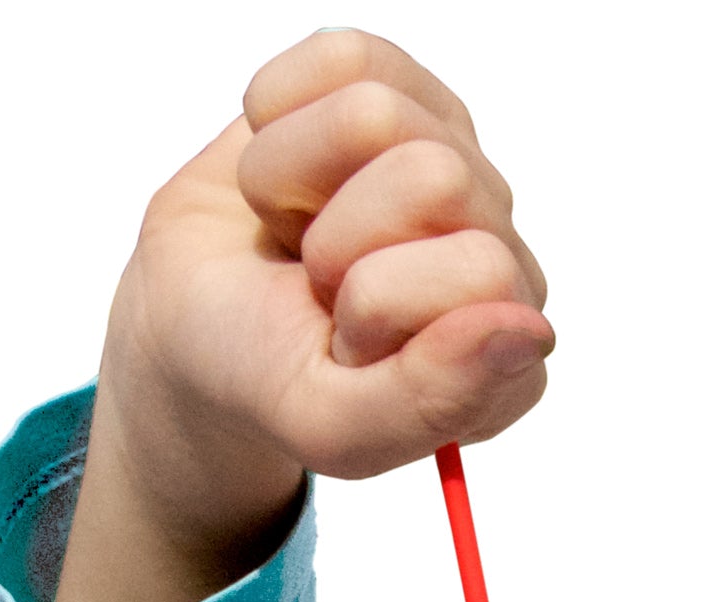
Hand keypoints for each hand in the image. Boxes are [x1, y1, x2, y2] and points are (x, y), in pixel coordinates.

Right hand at [56, 29, 552, 601]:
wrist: (189, 314)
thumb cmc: (265, 372)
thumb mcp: (332, 425)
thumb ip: (431, 400)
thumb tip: (529, 330)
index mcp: (506, 350)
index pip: (481, 271)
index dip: (378, 302)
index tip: (345, 342)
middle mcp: (499, 252)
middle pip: (432, 176)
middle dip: (336, 237)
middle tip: (317, 284)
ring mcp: (453, 163)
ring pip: (374, 113)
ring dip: (296, 180)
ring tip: (297, 231)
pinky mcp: (396, 90)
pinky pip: (338, 58)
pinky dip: (278, 115)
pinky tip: (288, 177)